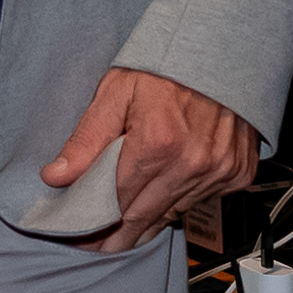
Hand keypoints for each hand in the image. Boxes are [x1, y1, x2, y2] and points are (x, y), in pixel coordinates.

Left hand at [43, 66, 256, 252]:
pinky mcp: (236, 175)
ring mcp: (218, 172)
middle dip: (113, 236)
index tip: (75, 235)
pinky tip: (161, 191)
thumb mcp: (117, 91)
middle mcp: (191, 163)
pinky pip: (198, 203)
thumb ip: (86, 138)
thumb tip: (56, 176)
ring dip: (144, 220)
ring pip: (169, 215)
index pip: (114, 204)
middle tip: (93, 243)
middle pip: (141, 219)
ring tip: (121, 224)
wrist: (225, 49)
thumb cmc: (169, 64)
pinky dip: (177, 201)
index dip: (91, 223)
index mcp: (157, 143)